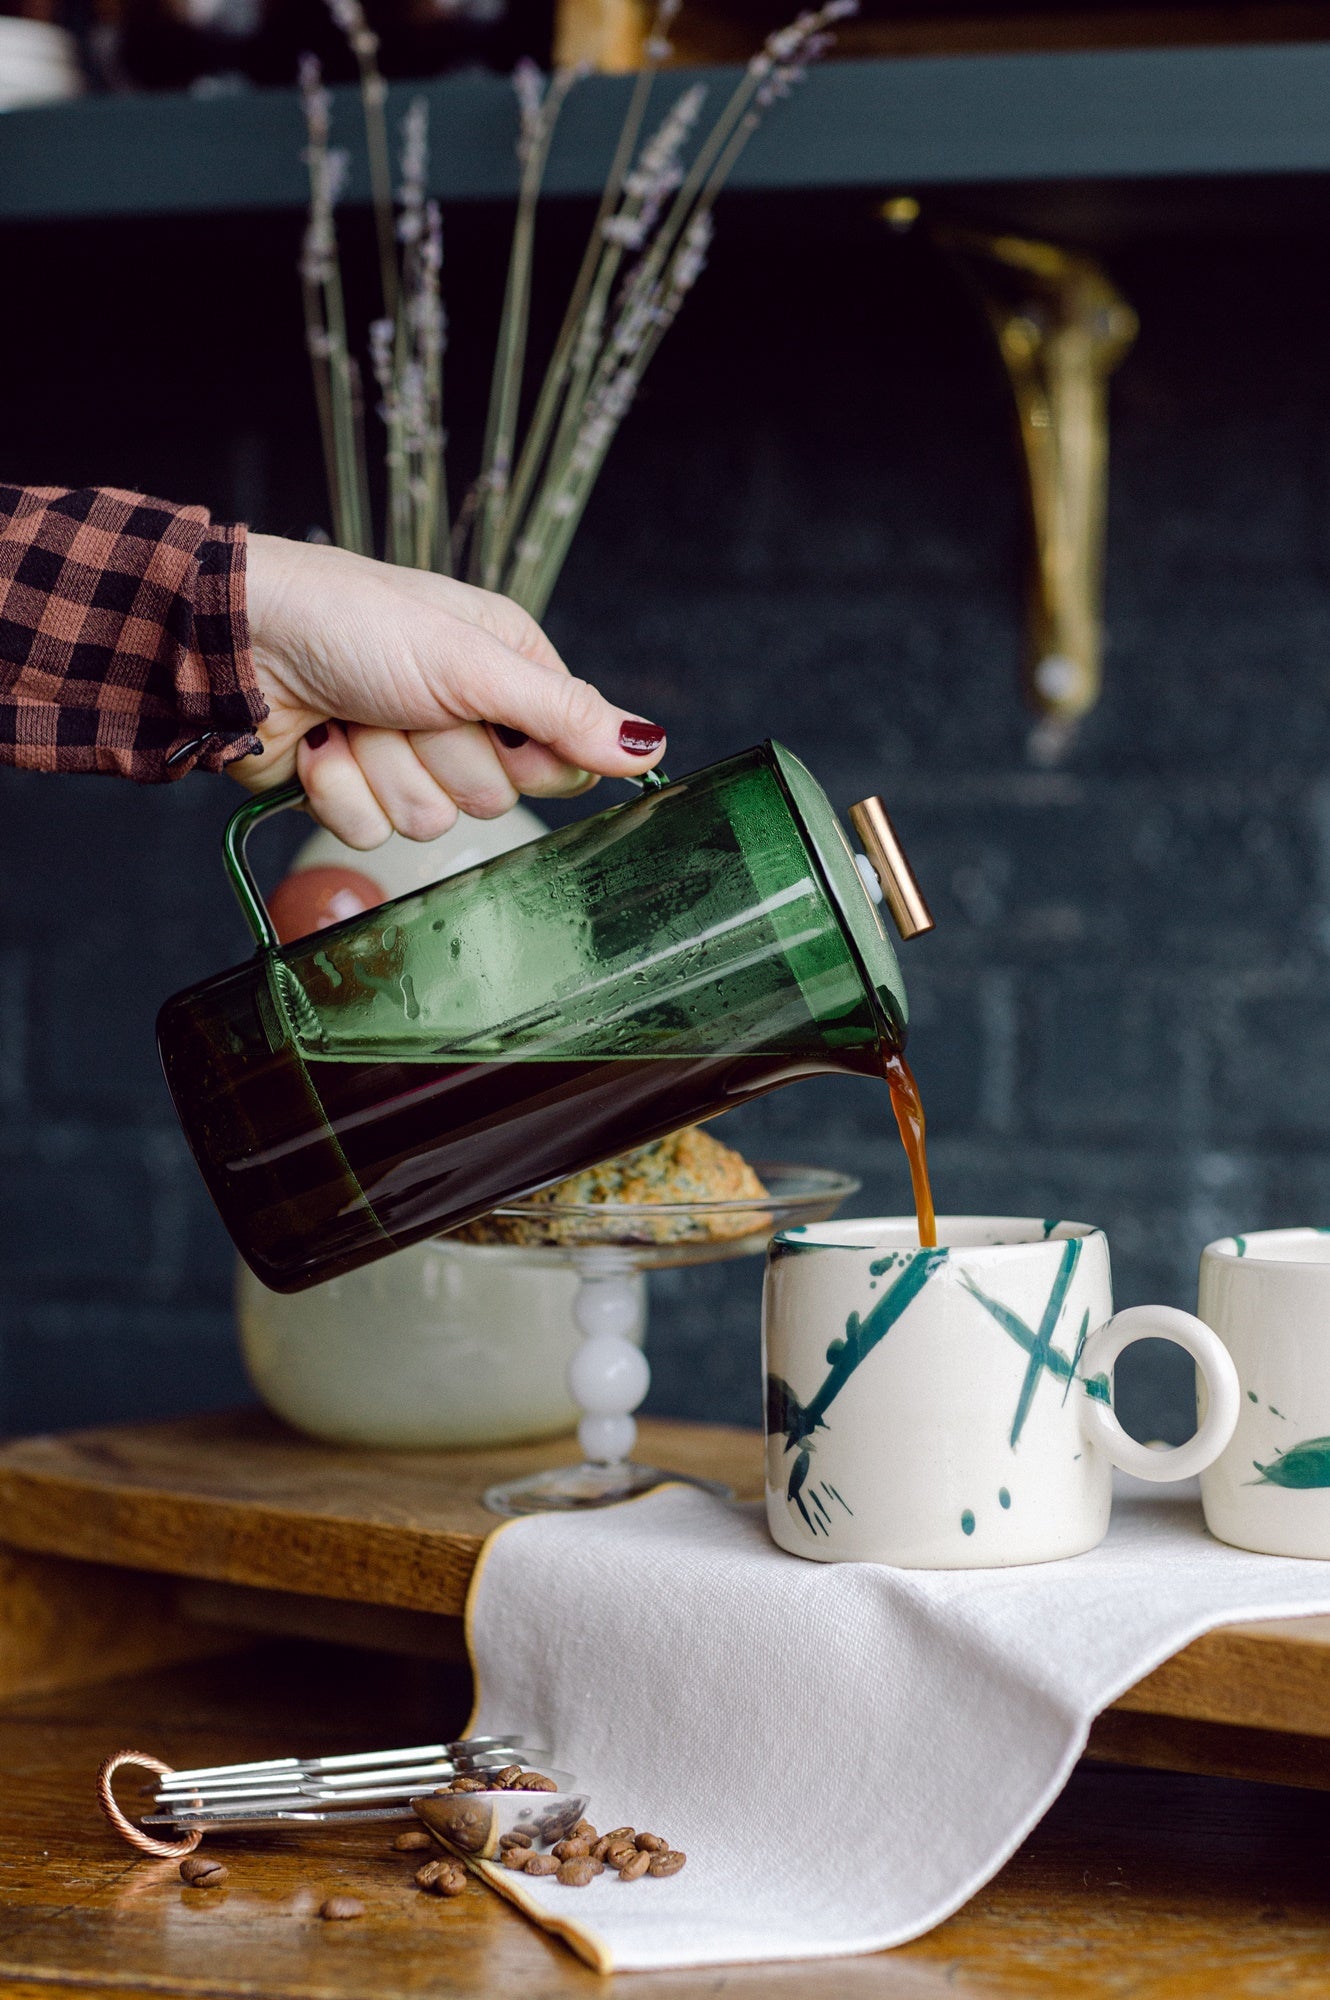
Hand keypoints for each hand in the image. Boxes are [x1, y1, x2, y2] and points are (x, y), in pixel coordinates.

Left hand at [233, 533, 666, 848]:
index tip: (490, 722)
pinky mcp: (352, 790)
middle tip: (404, 707)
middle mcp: (461, 715)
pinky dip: (337, 788)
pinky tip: (320, 743)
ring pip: (427, 821)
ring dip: (382, 770)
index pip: (561, 756)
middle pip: (493, 797)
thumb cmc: (350, 621)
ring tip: (353, 717)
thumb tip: (651, 746)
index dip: (526, 754)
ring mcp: (404, 756)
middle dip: (440, 757)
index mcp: (505, 670)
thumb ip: (563, 712)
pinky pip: (369, 833)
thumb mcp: (472, 661)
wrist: (234, 642)